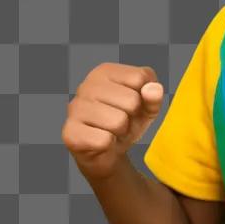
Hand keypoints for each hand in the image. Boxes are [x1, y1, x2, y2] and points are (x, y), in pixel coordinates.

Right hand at [61, 63, 163, 180]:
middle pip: (131, 100)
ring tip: (111, 130)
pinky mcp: (70, 132)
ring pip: (118, 121)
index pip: (139, 77)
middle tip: (121, 121)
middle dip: (132, 116)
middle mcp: (86, 85)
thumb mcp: (147, 108)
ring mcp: (75, 108)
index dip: (143, 97)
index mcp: (104, 72)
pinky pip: (104, 140)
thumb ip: (154, 96)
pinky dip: (108, 145)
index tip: (132, 105)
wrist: (107, 152)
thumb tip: (153, 89)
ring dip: (120, 131)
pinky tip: (100, 141)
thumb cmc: (127, 123)